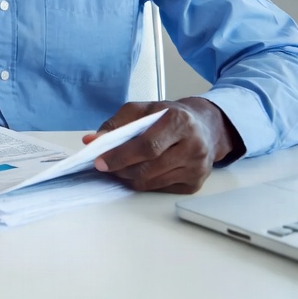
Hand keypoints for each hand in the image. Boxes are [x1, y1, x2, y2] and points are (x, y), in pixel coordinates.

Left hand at [83, 97, 238, 192]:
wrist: (204, 126)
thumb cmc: (169, 116)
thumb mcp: (143, 109)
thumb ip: (117, 123)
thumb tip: (93, 140)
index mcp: (180, 121)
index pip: (147, 145)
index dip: (121, 155)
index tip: (99, 161)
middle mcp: (194, 146)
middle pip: (149, 167)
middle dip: (121, 169)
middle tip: (104, 166)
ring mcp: (197, 168)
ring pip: (153, 182)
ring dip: (130, 177)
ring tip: (118, 168)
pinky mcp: (195, 184)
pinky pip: (161, 189)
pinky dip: (144, 183)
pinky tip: (138, 172)